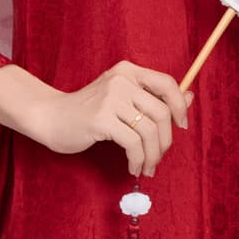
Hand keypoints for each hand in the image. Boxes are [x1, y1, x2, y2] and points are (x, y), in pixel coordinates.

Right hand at [28, 61, 191, 178]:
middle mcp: (121, 80)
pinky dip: (138, 159)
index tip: (181, 127)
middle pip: (161, 112)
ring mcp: (110, 98)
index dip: (179, 106)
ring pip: (149, 130)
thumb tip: (189, 97)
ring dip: (152, 155)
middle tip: (158, 158)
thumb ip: (152, 98)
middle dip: (165, 141)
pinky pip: (133, 143)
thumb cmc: (88, 111)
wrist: (50, 117)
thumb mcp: (121, 99)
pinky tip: (133, 167)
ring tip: (146, 167)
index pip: (167, 84)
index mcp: (128, 71)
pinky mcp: (100, 119)